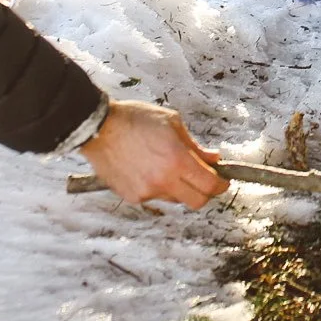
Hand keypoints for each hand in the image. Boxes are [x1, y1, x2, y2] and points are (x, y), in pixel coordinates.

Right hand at [79, 100, 226, 209]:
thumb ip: (195, 146)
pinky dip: (158, 187)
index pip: (209, 185)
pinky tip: (149, 169)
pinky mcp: (131, 197)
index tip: (223, 181)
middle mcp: (163, 181)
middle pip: (196, 201)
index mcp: (177, 160)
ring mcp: (146, 192)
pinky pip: (153, 197)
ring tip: (168, 167)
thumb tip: (213, 159)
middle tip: (203, 179)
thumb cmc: (136, 119)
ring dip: (180, 188)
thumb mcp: (172, 123)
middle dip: (205, 192)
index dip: (221, 185)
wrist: (98, 127)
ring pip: (174, 199)